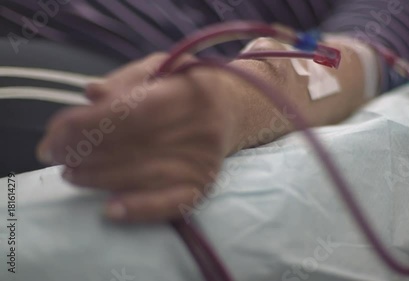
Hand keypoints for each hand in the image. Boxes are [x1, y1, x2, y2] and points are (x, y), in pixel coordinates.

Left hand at [37, 53, 240, 221]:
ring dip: (96, 177)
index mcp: (188, 92)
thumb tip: (90, 93)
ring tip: (70, 171)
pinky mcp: (203, 185)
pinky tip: (110, 209)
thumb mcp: (161, 68)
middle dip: (82, 151)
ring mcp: (202, 162)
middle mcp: (199, 129)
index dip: (86, 124)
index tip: (56, 132)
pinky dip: (139, 209)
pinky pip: (171, 204)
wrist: (230, 111)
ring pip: (142, 176)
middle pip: (130, 146)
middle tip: (54, 152)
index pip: (128, 112)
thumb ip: (126, 79)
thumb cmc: (186, 86)